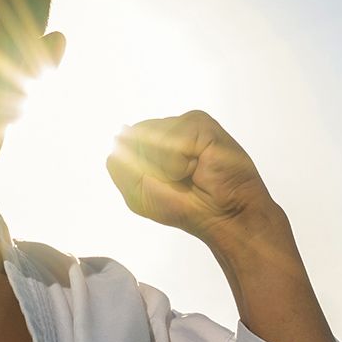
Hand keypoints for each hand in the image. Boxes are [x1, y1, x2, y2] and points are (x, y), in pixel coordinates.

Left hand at [106, 109, 276, 245]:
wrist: (221, 216)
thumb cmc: (185, 206)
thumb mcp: (137, 192)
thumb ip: (120, 165)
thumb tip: (120, 134)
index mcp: (152, 141)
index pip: (124, 142)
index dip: (136, 168)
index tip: (160, 184)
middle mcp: (168, 128)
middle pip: (135, 137)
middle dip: (150, 167)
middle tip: (177, 180)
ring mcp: (186, 124)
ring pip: (153, 137)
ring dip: (167, 167)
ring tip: (190, 174)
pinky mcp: (202, 124)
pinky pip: (174, 141)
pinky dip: (181, 163)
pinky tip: (198, 167)